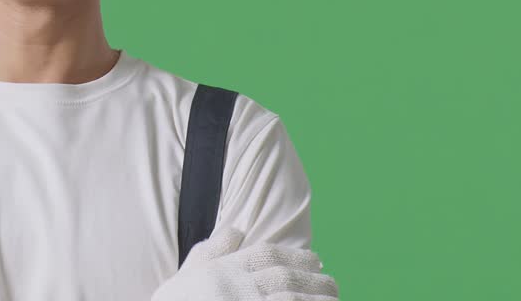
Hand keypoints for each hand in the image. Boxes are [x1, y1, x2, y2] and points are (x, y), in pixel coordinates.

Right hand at [151, 227, 339, 300]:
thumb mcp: (186, 275)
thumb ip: (212, 251)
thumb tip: (237, 227)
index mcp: (221, 272)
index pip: (266, 255)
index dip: (295, 255)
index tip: (316, 258)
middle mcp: (235, 290)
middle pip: (283, 279)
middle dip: (312, 280)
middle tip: (332, 283)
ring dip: (316, 300)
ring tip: (334, 300)